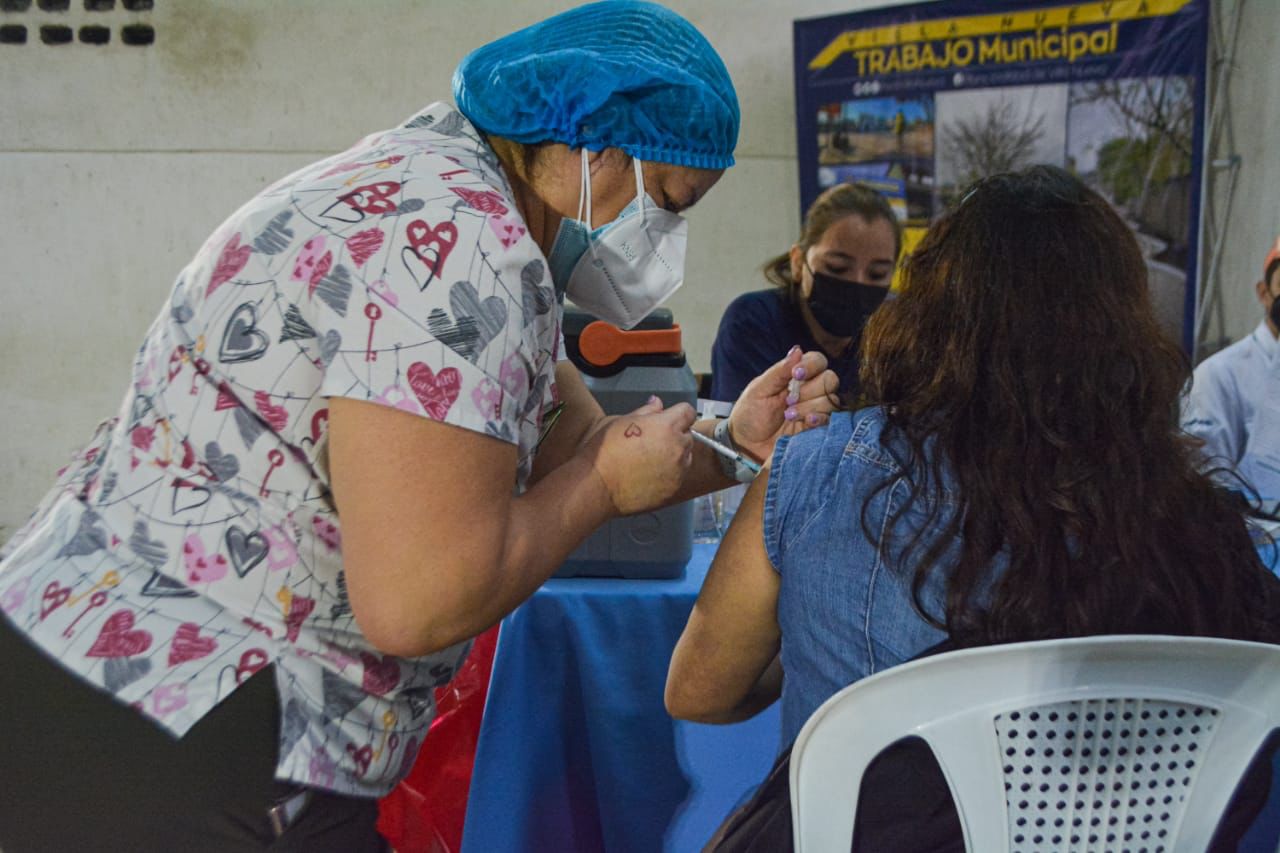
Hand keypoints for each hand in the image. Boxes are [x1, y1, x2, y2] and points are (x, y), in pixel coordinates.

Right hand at [586, 396, 695, 515]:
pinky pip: (678, 477)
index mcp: (667, 426)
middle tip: (653, 442)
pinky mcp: (673, 489)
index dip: (679, 413)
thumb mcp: (622, 420)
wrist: (597, 485)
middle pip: (688, 435)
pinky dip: (669, 475)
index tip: (671, 418)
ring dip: (675, 456)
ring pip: (685, 458)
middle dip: (675, 435)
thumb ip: (646, 410)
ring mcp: (677, 471)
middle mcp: (677, 448)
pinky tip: (649, 475)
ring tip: (650, 461)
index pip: (688, 412)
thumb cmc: (605, 451)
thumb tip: (658, 403)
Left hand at [729, 346, 838, 462]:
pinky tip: (805, 422)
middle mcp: (809, 389)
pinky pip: (831, 419)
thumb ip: (780, 371)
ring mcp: (815, 408)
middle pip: (830, 379)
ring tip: (789, 415)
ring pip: (831, 400)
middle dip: (809, 390)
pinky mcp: (817, 428)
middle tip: (788, 401)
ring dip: (810, 406)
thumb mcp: (760, 390)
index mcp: (795, 376)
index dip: (811, 365)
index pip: (817, 361)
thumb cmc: (749, 414)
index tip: (796, 374)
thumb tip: (797, 349)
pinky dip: (819, 418)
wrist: (746, 445)